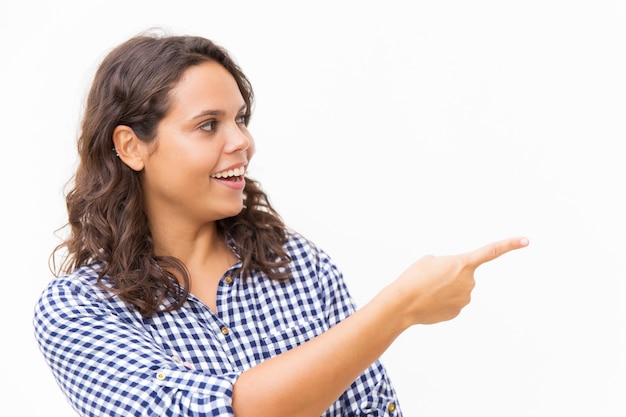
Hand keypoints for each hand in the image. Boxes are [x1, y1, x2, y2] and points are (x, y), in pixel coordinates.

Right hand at [395, 237, 528, 324]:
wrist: (402, 303)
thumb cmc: (413, 277)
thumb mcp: (429, 260)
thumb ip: (447, 265)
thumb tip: (454, 282)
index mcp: (463, 263)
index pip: (491, 251)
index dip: (509, 245)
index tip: (526, 240)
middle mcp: (469, 282)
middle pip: (462, 275)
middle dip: (449, 275)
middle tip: (430, 278)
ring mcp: (465, 299)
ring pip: (457, 289)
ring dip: (444, 288)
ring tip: (427, 290)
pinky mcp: (457, 312)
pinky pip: (452, 302)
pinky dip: (441, 301)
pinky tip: (429, 302)